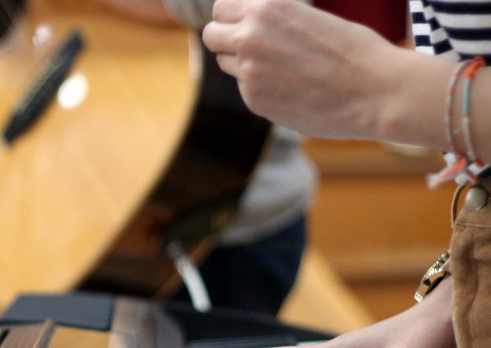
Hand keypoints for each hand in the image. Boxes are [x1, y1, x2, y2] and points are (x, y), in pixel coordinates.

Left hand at [202, 0, 407, 139]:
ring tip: (280, 66)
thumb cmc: (353, 50)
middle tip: (248, 46)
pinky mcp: (253, 100)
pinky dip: (261, 88)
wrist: (375, 91)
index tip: (241, 24)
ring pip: (225, 63)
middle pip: (211, 35)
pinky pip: (245, 89)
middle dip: (225, 39)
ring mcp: (248, 71)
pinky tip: (292, 88)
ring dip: (242, 63)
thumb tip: (246, 26)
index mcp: (266, 8)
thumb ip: (273, 22)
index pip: (221, 8)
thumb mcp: (308, 17)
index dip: (231, 17)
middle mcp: (250, 37)